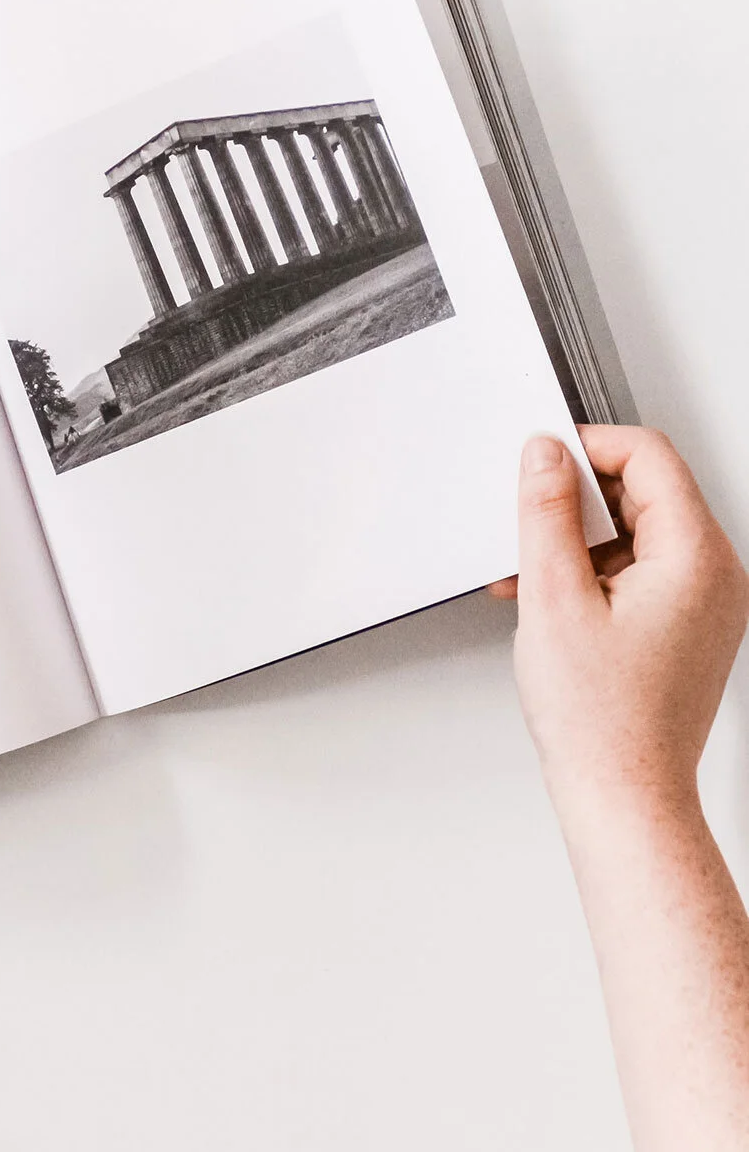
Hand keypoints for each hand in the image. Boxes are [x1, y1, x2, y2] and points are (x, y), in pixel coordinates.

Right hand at [490, 425, 747, 811]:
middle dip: (575, 503)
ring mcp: (705, 603)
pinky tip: (551, 603)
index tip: (538, 462)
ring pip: (635, 532)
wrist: (623, 794)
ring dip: (576, 542)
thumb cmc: (599, 718)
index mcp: (696, 557)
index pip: (648, 456)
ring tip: (530, 582)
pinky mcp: (686, 625)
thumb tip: (546, 454)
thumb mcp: (552, 595)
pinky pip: (639, 570)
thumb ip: (548, 512)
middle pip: (643, 492)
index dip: (586, 447)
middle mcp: (715, 575)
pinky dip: (591, 573)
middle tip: (526, 533)